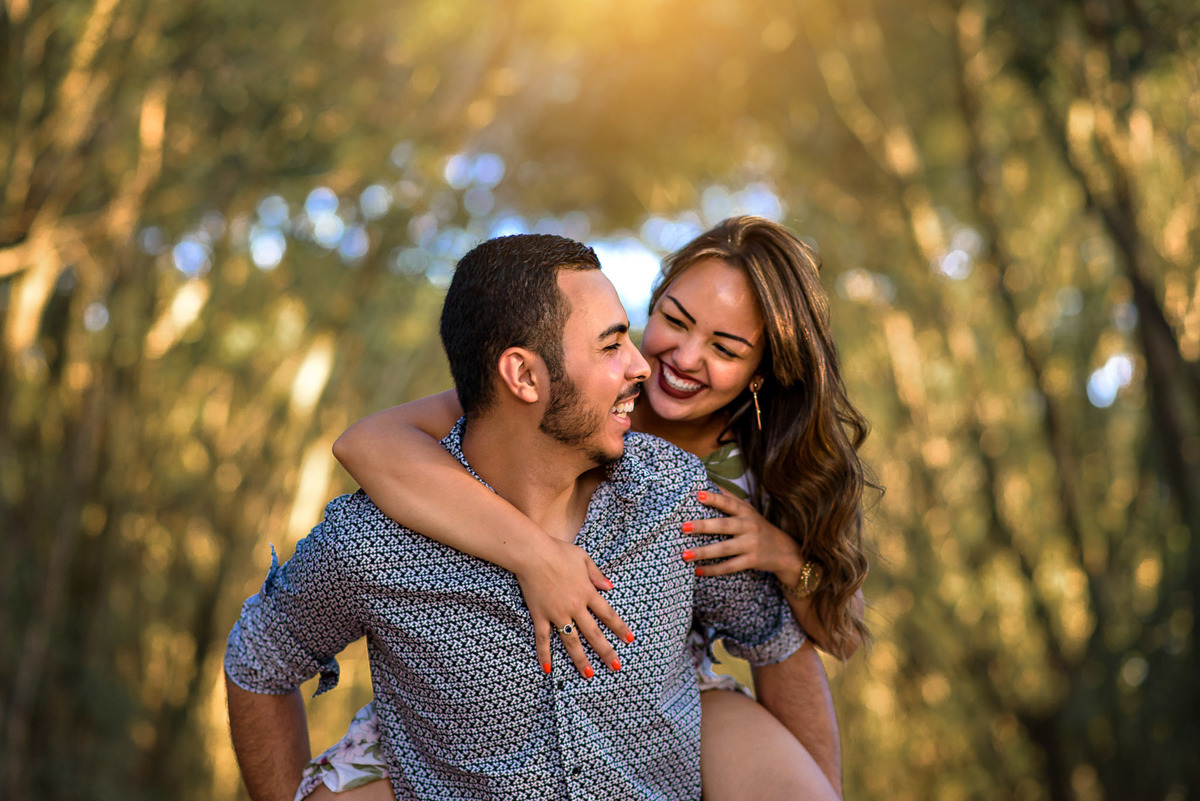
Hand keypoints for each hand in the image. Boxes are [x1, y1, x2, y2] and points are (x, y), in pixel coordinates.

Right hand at [514, 538, 632, 678]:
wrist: (533, 553)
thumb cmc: (558, 551)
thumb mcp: (583, 558)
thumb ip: (597, 574)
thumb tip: (610, 587)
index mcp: (587, 592)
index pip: (608, 614)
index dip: (620, 628)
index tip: (629, 640)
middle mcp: (575, 606)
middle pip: (593, 633)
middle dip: (606, 651)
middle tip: (616, 667)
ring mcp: (557, 613)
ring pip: (571, 641)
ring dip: (581, 659)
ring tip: (589, 674)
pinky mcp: (540, 615)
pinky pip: (543, 638)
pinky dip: (545, 654)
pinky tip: (548, 669)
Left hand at [683, 490, 803, 584]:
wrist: (784, 550)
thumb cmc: (757, 526)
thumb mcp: (747, 510)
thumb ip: (729, 498)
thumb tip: (707, 480)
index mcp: (745, 512)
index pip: (728, 503)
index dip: (714, 498)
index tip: (698, 495)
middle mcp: (748, 526)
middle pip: (724, 525)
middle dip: (703, 526)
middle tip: (684, 527)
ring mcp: (750, 544)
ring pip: (724, 548)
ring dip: (703, 552)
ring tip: (684, 554)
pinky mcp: (751, 561)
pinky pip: (729, 566)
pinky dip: (713, 570)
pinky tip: (697, 571)